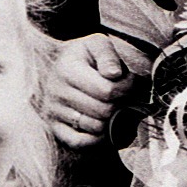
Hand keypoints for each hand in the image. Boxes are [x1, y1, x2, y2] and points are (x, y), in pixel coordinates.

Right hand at [46, 34, 150, 148]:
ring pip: (96, 128)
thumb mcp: (96, 44)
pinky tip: (104, 125)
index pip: (108, 90)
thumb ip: (107, 55)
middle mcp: (56, 92)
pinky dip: (97, 138)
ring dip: (112, 121)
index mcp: (67, 69)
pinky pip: (80, 142)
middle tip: (127, 98)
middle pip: (104, 111)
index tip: (133, 83)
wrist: (60, 66)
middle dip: (122, 105)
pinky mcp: (55, 128)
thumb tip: (114, 74)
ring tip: (116, 109)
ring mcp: (53, 112)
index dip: (128, 88)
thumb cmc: (85, 57)